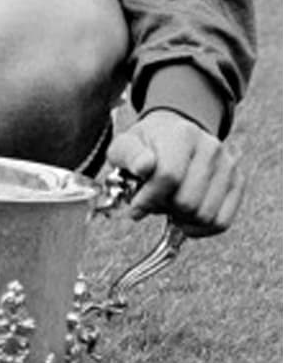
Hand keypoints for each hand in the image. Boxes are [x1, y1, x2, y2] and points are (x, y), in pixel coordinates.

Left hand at [107, 109, 241, 237]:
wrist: (171, 134)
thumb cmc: (147, 145)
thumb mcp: (125, 146)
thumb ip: (129, 156)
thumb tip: (143, 166)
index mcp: (182, 135)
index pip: (168, 176)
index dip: (148, 199)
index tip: (136, 206)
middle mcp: (210, 147)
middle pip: (188, 201)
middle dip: (164, 208)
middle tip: (154, 201)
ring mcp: (227, 165)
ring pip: (205, 215)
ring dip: (181, 219)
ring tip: (169, 204)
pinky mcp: (237, 182)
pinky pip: (221, 222)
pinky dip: (199, 228)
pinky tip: (184, 218)